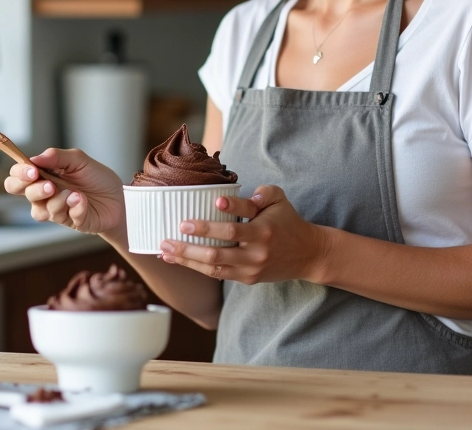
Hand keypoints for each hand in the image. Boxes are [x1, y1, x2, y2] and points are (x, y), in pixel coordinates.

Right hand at [4, 148, 124, 235]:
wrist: (120, 196)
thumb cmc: (97, 178)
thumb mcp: (79, 160)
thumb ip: (57, 156)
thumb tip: (34, 158)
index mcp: (43, 176)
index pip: (17, 176)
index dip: (19, 174)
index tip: (31, 170)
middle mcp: (45, 195)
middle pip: (23, 194)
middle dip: (33, 190)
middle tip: (49, 185)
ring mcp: (56, 210)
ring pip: (40, 211)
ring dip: (56, 200)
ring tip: (73, 193)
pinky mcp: (70, 222)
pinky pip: (64, 217)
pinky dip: (75, 207)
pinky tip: (82, 201)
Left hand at [159, 185, 328, 284]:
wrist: (307, 254)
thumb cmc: (287, 221)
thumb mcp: (280, 199)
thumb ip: (262, 192)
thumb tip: (233, 198)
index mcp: (264, 230)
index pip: (242, 220)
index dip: (230, 209)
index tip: (215, 201)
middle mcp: (256, 251)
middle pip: (220, 248)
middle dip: (194, 241)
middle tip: (175, 230)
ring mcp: (250, 268)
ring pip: (213, 265)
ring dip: (187, 258)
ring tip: (165, 249)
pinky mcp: (246, 278)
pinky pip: (217, 274)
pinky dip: (196, 267)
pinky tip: (178, 260)